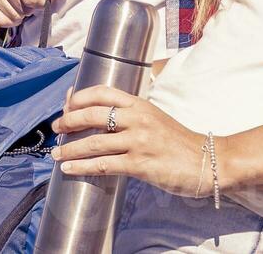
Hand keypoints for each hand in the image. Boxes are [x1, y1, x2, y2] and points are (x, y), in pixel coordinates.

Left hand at [51, 85, 211, 198]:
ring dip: (70, 148)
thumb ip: (128, 113)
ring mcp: (138, 141)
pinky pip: (104, 165)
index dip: (79, 97)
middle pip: (92, 114)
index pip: (102, 92)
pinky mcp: (140, 164)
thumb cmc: (177, 141)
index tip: (65, 105)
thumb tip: (98, 113)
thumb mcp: (153, 117)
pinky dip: (82, 166)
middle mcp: (137, 119)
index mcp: (139, 104)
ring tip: (55, 153)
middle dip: (68, 121)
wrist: (207, 162)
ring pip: (94, 142)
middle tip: (56, 128)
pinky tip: (69, 169)